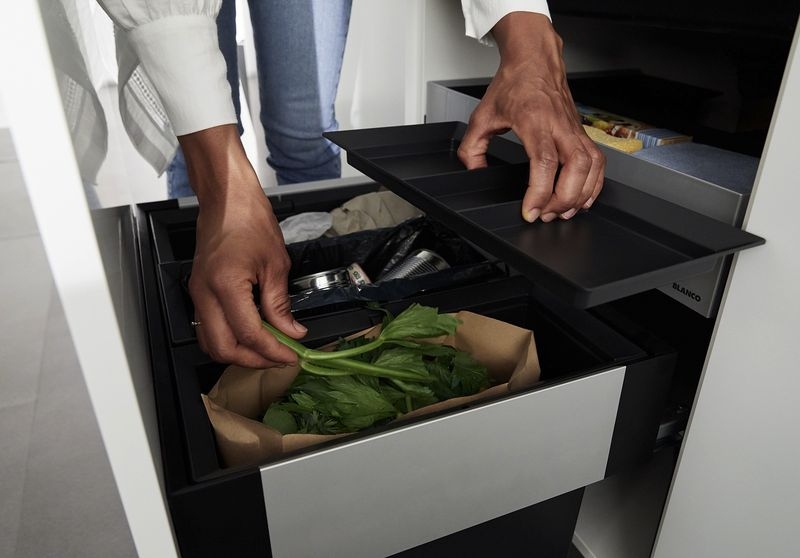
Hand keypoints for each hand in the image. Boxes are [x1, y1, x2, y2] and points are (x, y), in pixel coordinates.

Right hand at [180, 124, 306, 367]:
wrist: (227, 200)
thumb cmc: (250, 221)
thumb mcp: (276, 264)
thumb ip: (280, 304)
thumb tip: (291, 332)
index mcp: (226, 285)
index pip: (248, 334)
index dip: (272, 351)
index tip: (291, 356)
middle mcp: (204, 294)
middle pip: (222, 348)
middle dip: (253, 360)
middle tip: (279, 358)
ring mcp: (197, 294)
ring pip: (211, 343)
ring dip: (239, 353)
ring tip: (267, 349)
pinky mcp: (198, 292)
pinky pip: (208, 327)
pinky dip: (229, 338)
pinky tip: (252, 335)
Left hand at [458, 12, 604, 222]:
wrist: (535, 60)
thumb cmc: (514, 84)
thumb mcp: (483, 116)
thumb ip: (472, 147)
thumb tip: (475, 171)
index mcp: (535, 120)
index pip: (544, 162)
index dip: (540, 192)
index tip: (531, 210)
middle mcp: (560, 125)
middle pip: (575, 168)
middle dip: (563, 199)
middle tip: (546, 214)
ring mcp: (575, 129)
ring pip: (592, 166)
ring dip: (581, 195)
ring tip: (563, 211)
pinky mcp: (582, 133)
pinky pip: (597, 162)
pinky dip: (594, 184)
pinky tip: (581, 198)